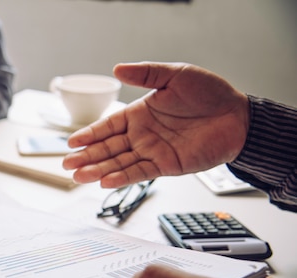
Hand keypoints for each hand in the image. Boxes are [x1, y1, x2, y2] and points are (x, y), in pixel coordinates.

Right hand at [62, 62, 250, 187]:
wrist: (238, 116)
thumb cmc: (209, 93)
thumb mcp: (175, 74)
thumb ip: (146, 74)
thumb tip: (117, 68)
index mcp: (139, 113)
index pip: (108, 126)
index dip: (89, 134)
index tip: (71, 142)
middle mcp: (142, 134)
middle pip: (108, 147)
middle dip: (86, 156)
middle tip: (67, 164)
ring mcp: (152, 151)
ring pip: (119, 163)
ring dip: (98, 170)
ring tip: (78, 176)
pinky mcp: (165, 165)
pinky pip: (139, 172)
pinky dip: (122, 177)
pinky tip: (105, 181)